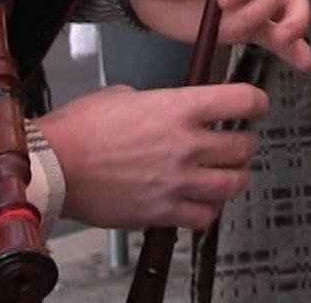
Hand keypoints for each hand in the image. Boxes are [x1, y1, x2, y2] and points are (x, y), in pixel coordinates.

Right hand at [40, 83, 268, 227]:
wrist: (54, 166)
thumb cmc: (80, 128)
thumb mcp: (124, 95)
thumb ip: (157, 102)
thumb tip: (165, 108)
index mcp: (178, 108)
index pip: (241, 101)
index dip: (256, 102)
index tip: (256, 105)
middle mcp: (186, 144)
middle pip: (244, 147)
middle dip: (246, 144)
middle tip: (240, 143)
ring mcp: (177, 181)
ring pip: (232, 184)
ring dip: (235, 177)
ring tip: (229, 174)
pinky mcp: (163, 212)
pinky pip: (204, 216)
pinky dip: (209, 209)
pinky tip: (202, 201)